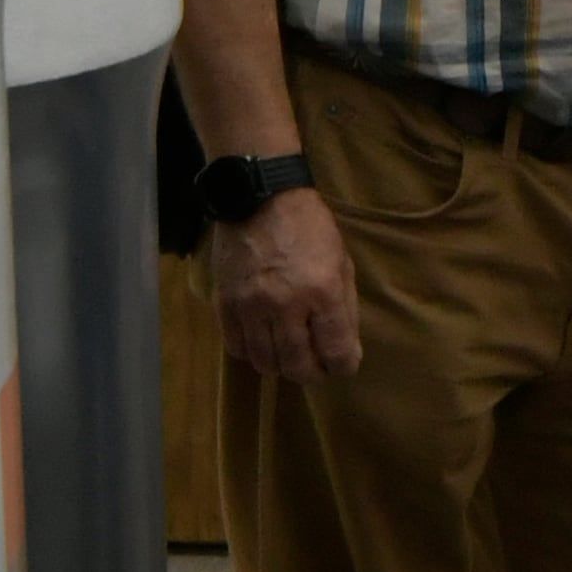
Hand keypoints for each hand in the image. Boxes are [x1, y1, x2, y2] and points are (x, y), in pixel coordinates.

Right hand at [213, 187, 360, 379]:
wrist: (261, 196)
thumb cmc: (310, 228)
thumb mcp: (341, 262)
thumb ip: (344, 309)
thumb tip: (346, 350)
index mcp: (323, 292)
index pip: (336, 353)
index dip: (343, 367)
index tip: (343, 366)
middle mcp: (286, 305)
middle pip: (298, 366)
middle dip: (312, 374)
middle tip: (316, 368)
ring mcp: (251, 306)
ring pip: (265, 362)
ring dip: (280, 366)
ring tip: (288, 357)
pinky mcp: (226, 302)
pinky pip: (236, 346)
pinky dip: (251, 353)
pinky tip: (261, 344)